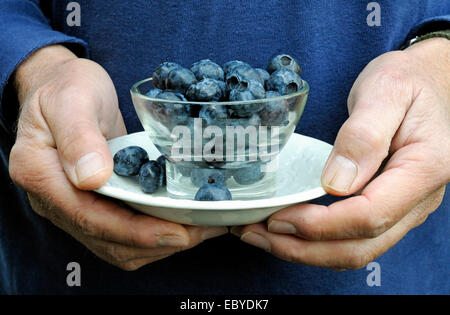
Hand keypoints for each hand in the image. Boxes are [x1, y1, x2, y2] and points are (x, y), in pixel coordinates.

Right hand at [9, 45, 226, 269]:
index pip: (90, 218)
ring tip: (195, 230)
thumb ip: (79, 136)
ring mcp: (71, 205)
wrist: (62, 87)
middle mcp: (53, 199)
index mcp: (41, 173)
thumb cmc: (66, 86)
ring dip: (156, 245)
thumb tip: (92, 178)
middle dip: (154, 242)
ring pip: (114, 244)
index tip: (176, 232)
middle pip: (105, 239)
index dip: (135, 232)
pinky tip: (177, 222)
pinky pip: (120, 232)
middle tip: (197, 231)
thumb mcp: (72, 98)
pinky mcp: (91, 203)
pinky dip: (150, 234)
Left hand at [232, 38, 449, 269]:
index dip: (320, 225)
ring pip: (356, 251)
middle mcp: (419, 200)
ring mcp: (405, 208)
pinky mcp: (388, 207)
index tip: (279, 217)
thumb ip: (363, 136)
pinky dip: (317, 241)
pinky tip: (288, 230)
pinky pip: (353, 238)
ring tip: (263, 236)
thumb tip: (335, 184)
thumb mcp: (385, 91)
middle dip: (304, 249)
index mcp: (424, 169)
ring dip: (306, 251)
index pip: (370, 216)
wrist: (425, 81)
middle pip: (360, 246)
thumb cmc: (406, 81)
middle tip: (257, 234)